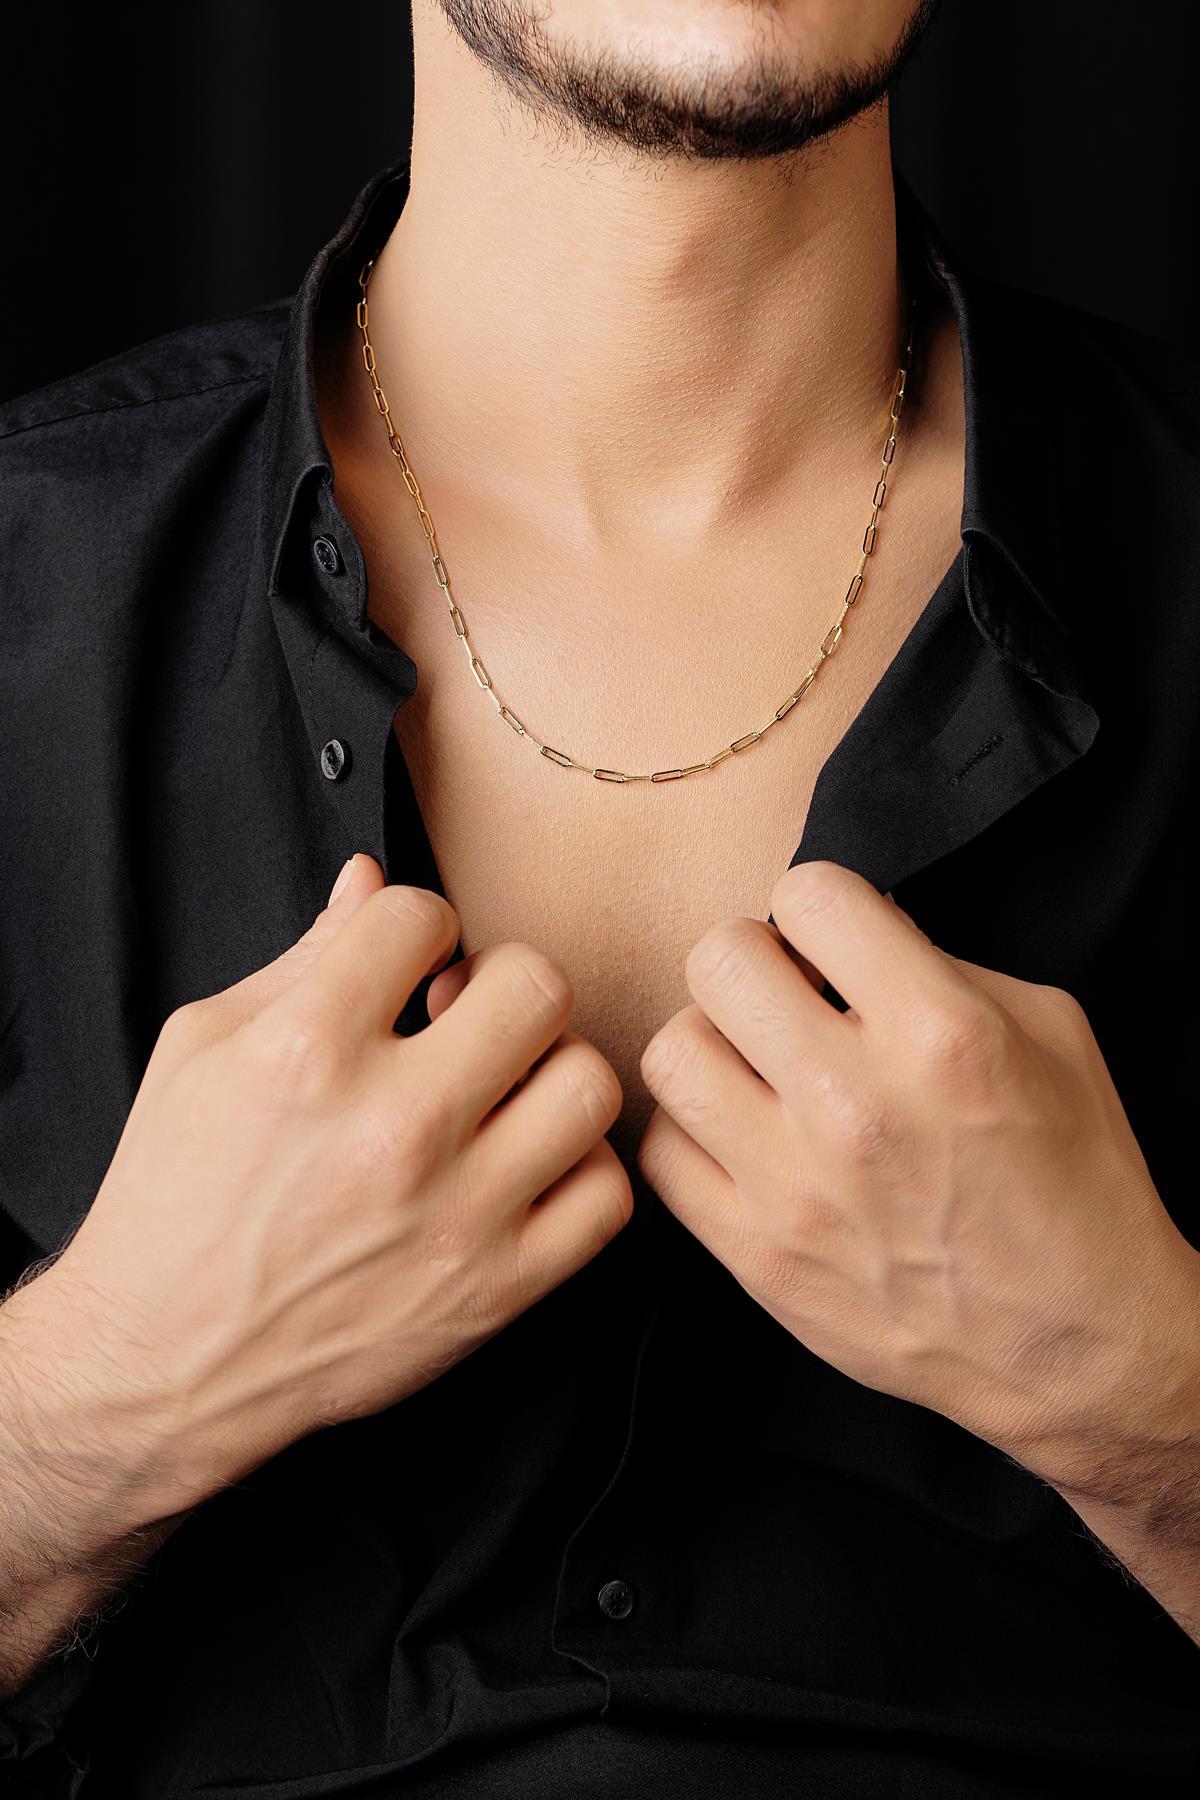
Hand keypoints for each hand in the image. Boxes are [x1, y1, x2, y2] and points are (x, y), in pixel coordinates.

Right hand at [23, 854, 630, 1523]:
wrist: (162, 1365)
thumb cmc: (173, 1197)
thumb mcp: (202, 1051)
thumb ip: (302, 958)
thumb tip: (373, 879)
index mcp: (307, 1052)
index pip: (421, 915)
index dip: (414, 928)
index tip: (402, 965)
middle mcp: (392, 1127)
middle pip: (537, 986)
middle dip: (501, 983)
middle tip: (470, 1016)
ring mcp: (456, 1213)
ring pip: (588, 1084)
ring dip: (551, 1071)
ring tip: (505, 1089)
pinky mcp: (496, 1291)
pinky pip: (606, 1196)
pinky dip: (577, 1170)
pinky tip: (526, 1164)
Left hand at [637, 859, 1199, 1492]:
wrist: (1079, 1348)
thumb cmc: (1075, 1180)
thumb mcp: (1048, 1035)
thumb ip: (938, 965)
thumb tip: (846, 933)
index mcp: (941, 1034)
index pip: (809, 896)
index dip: (818, 909)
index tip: (832, 946)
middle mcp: (856, 1104)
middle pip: (717, 961)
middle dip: (753, 961)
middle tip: (785, 996)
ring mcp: (795, 1187)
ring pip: (670, 1052)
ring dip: (710, 1043)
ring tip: (753, 1065)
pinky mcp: (756, 1255)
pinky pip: (661, 1154)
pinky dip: (693, 1133)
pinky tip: (741, 1136)